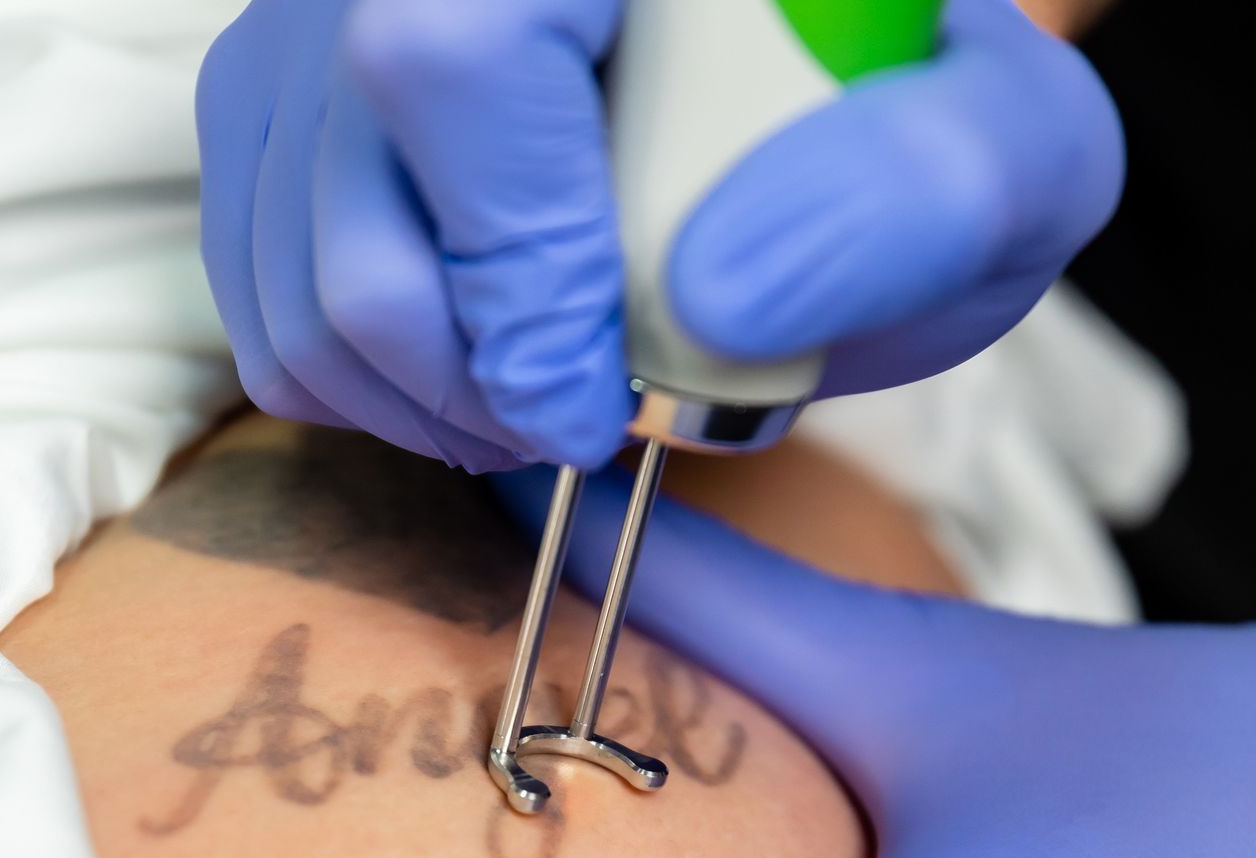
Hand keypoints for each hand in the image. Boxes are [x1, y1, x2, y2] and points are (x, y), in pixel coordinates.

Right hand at [196, 0, 1121, 472]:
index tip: (597, 404)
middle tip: (579, 419)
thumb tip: (717, 295)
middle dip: (465, 374)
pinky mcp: (270, 108)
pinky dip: (358, 382)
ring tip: (535, 403)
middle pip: (340, 186)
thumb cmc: (898, 130)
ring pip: (282, 269)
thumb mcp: (1003, 152)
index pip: (453, 58)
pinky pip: (253, 292)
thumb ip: (922, 195)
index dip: (515, 270)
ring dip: (413, 400)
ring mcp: (312, 19)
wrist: (799, 105)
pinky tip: (471, 372)